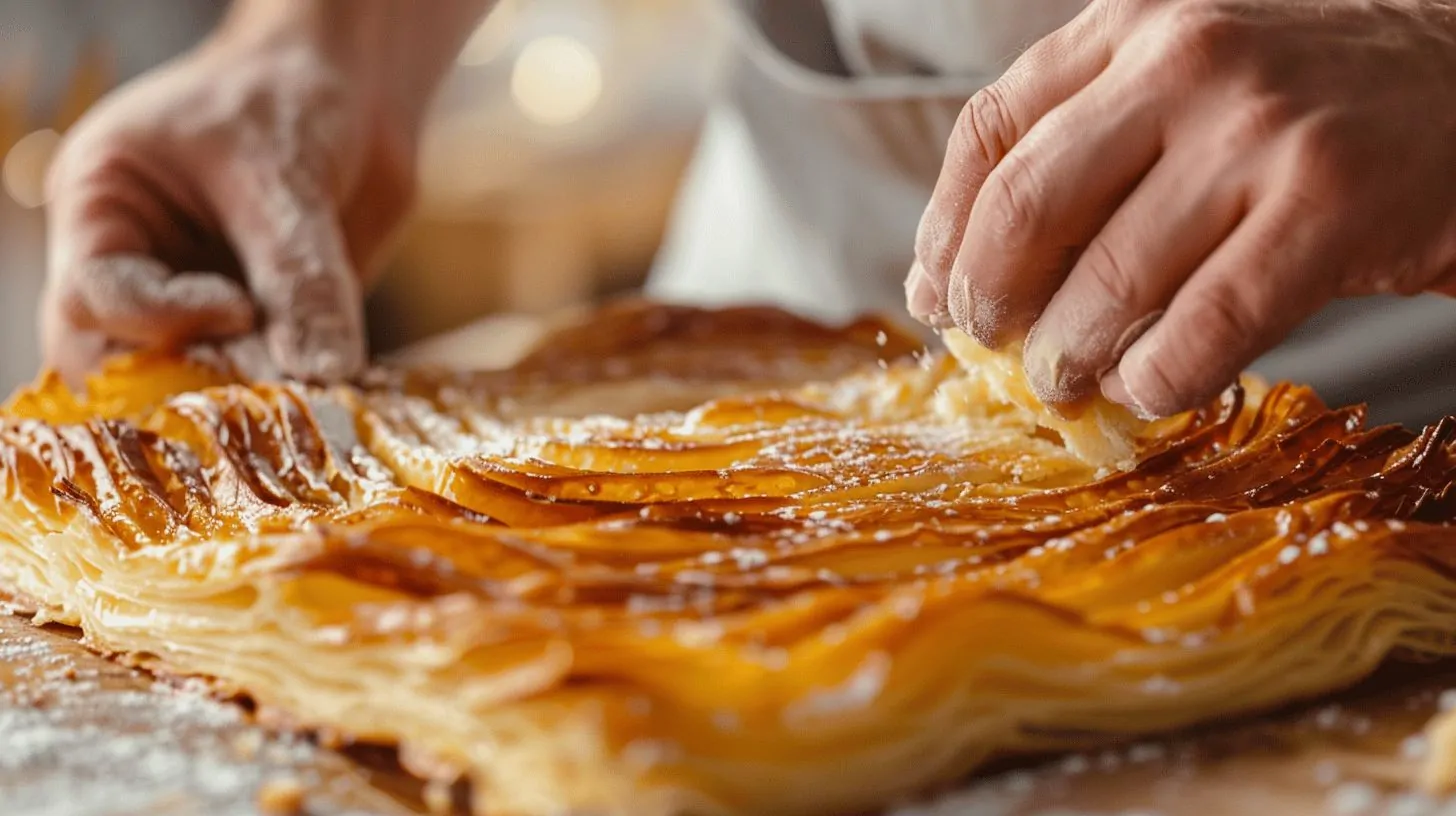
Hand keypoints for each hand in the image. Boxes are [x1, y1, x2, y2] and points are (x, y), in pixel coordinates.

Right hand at [41, 24, 414, 383]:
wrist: (351, 93)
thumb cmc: (289, 98)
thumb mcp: (286, 175)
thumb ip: (301, 275)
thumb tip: (323, 371)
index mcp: (102, 209)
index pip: (96, 295)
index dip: (159, 319)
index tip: (240, 309)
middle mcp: (135, 269)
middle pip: (119, 363)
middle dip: (185, 388)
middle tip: (262, 396)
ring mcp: (192, 306)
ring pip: (191, 386)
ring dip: (245, 402)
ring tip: (307, 398)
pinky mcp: (255, 331)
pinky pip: (262, 383)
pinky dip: (294, 396)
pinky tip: (337, 399)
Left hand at [906, 0, 1455, 416]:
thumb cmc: (1309, 110)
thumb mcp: (1186, 88)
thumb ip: (1083, 155)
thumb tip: (950, 276)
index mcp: (1134, 24)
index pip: (989, 129)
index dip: (942, 228)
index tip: (936, 294)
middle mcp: (1186, 60)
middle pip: (1026, 204)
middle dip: (989, 298)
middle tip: (994, 348)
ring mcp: (1258, 130)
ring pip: (1108, 279)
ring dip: (1069, 356)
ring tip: (1068, 381)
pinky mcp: (1329, 203)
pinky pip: (1202, 329)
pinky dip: (1158, 379)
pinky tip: (1151, 388)